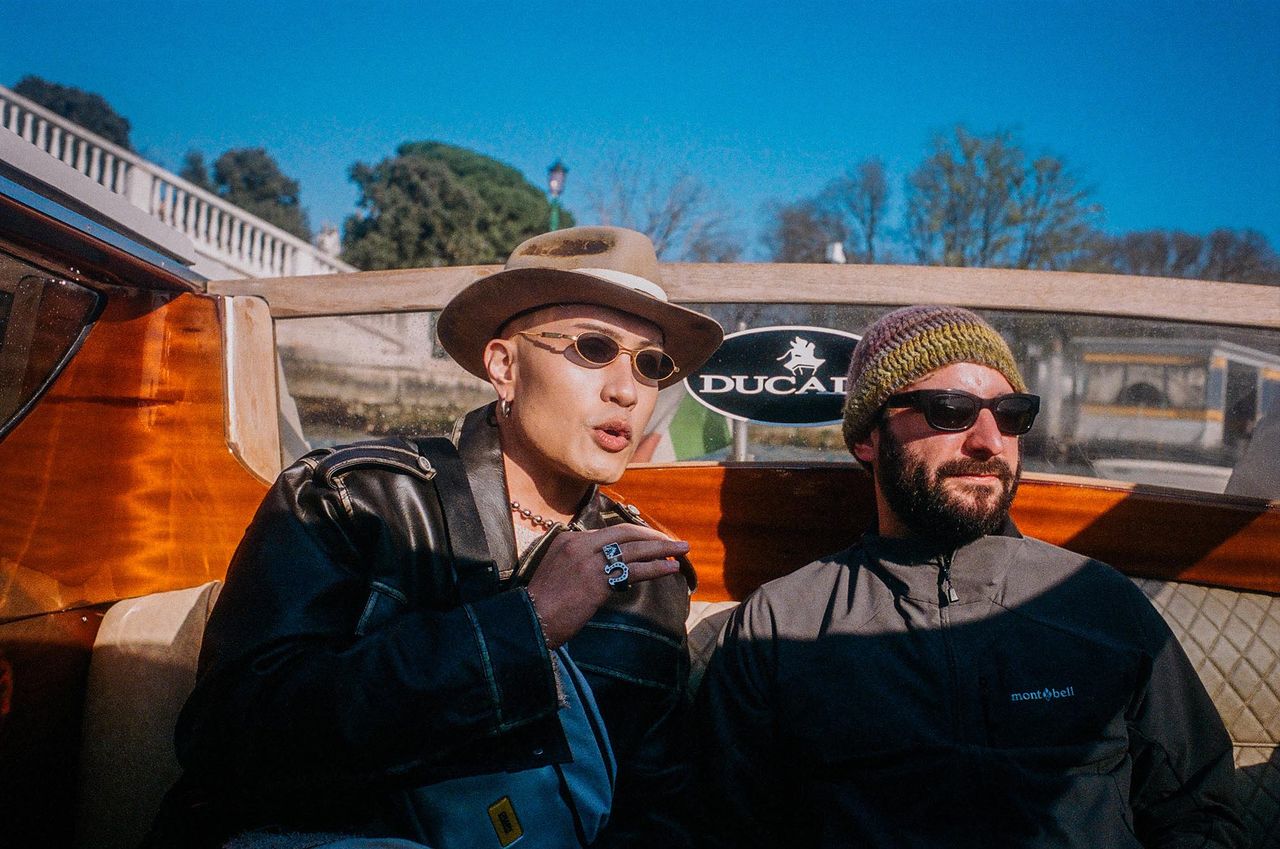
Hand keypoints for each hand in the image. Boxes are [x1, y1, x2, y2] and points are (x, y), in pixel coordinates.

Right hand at [526, 524, 687, 648]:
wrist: (529, 620)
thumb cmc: (542, 604)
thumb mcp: (558, 572)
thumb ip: (578, 563)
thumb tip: (605, 569)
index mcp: (569, 540)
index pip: (610, 532)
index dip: (636, 535)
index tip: (652, 541)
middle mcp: (580, 544)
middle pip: (626, 533)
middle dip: (654, 536)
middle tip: (675, 542)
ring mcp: (589, 561)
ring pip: (634, 549)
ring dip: (663, 549)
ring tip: (683, 551)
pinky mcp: (597, 581)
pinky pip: (634, 571)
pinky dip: (656, 568)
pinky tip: (671, 569)